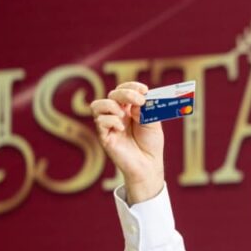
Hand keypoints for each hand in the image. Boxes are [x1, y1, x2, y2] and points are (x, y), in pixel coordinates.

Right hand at [90, 82, 164, 203]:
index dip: (132, 86)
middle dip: (125, 93)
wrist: (148, 164)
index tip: (144, 90)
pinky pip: (100, 121)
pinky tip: (121, 129)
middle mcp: (117, 114)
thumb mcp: (154, 123)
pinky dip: (111, 121)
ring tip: (125, 116)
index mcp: (130, 108)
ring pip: (97, 105)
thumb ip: (146, 111)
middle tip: (139, 101)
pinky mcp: (104, 136)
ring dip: (112, 106)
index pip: (124, 89)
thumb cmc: (151, 144)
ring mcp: (109, 125)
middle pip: (112, 94)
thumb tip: (136, 102)